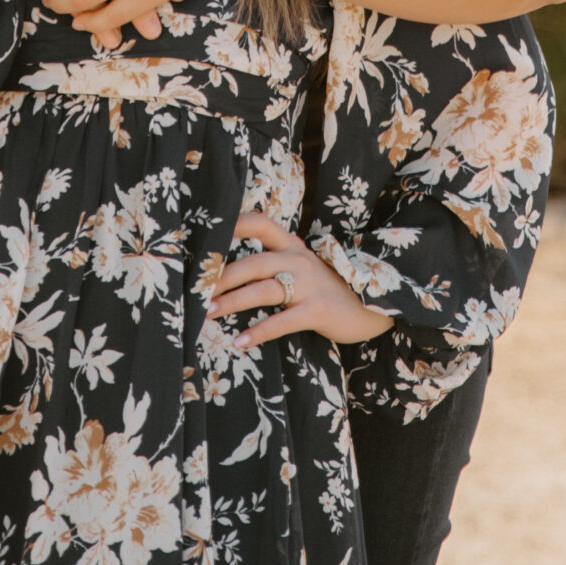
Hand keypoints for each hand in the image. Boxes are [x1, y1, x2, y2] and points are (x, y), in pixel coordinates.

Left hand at [208, 214, 392, 348]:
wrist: (370, 306)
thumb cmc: (327, 288)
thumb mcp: (303, 267)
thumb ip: (275, 264)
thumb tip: (232, 273)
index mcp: (293, 245)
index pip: (261, 223)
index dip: (235, 224)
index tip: (208, 235)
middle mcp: (299, 259)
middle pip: (253, 262)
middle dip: (222, 276)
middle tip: (196, 290)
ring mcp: (309, 284)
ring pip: (264, 289)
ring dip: (233, 301)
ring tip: (208, 312)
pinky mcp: (317, 310)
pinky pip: (282, 320)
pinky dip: (259, 331)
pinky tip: (240, 341)